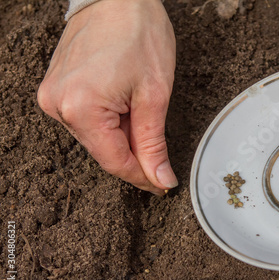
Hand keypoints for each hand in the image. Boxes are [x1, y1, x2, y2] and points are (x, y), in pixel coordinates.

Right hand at [37, 0, 176, 194]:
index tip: (163, 185)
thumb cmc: (139, 33)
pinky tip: (126, 108)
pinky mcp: (56, 89)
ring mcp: (53, 96)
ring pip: (96, 137)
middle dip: (135, 157)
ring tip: (142, 114)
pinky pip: (86, 120)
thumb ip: (153, 143)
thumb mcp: (155, 95)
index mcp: (81, 108)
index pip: (115, 162)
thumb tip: (159, 178)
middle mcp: (58, 105)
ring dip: (122, 138)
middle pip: (104, 151)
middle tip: (162, 158)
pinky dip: (109, 123)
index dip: (142, 177)